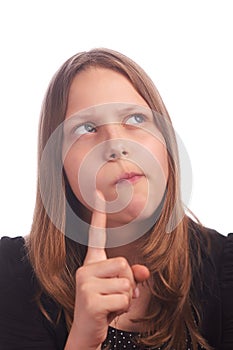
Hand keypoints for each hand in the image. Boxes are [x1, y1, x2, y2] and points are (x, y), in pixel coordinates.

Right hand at [65, 192, 149, 349]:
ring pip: (126, 281)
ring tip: (111, 305)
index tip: (99, 193)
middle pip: (124, 263)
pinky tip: (108, 313)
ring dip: (126, 297)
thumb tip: (145, 271)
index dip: (99, 214)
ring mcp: (85, 283)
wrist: (85, 333)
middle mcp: (85, 268)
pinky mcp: (90, 299)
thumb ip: (133, 275)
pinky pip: (123, 297)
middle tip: (116, 296)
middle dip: (129, 283)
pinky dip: (123, 307)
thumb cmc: (103, 307)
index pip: (96, 235)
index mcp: (91, 263)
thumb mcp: (119, 289)